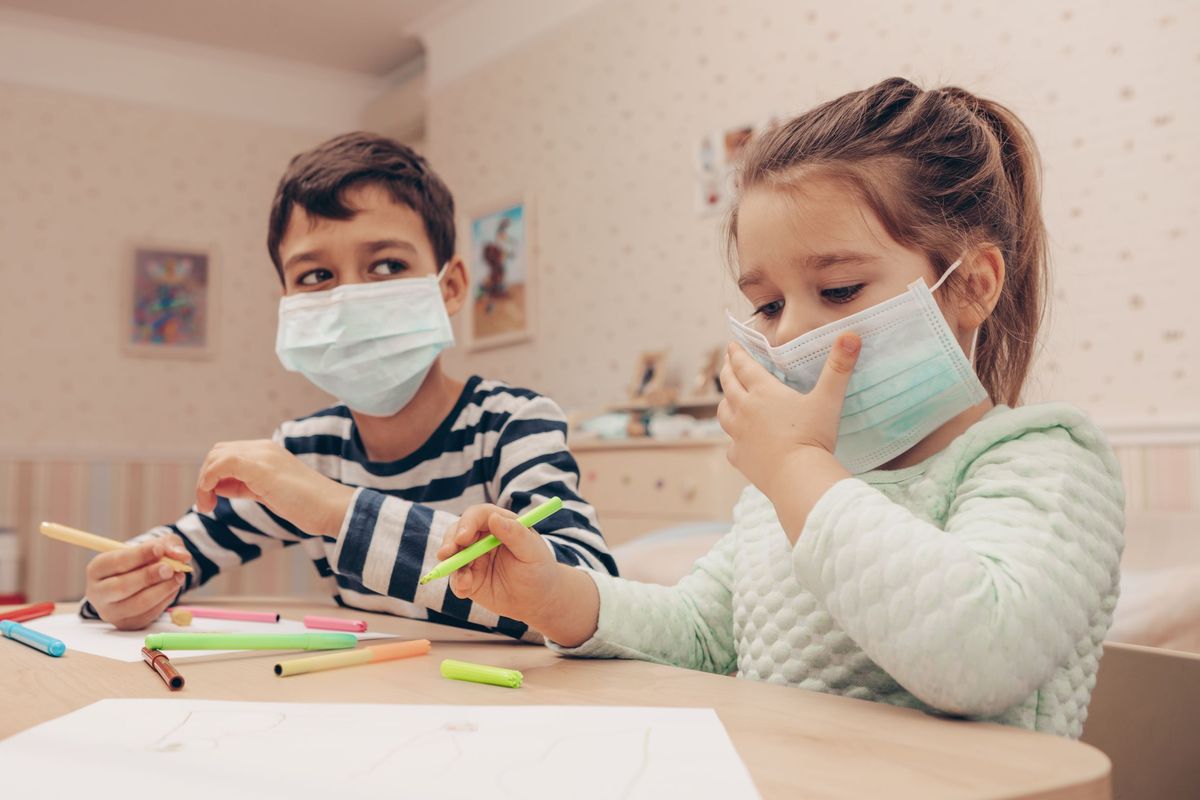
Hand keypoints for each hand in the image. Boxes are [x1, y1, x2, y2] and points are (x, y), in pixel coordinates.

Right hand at [84, 536, 190, 629]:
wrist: (141, 580)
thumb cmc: (144, 560)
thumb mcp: (156, 545)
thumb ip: (169, 546)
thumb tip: (182, 556)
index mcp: (97, 569)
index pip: (116, 562)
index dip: (139, 555)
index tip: (159, 549)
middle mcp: (97, 592)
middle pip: (122, 587)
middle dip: (148, 576)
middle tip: (170, 568)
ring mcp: (111, 611)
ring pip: (138, 603)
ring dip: (162, 589)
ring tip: (178, 577)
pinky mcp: (127, 624)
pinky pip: (149, 614)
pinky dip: (165, 600)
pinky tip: (172, 588)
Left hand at [195, 440, 354, 535]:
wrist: (331, 508)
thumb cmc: (307, 506)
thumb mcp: (271, 493)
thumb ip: (248, 486)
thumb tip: (220, 487)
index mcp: (268, 452)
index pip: (228, 454)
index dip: (214, 475)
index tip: (214, 500)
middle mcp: (264, 448)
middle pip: (218, 451)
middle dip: (206, 476)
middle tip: (208, 504)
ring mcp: (262, 455)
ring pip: (216, 456)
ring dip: (204, 481)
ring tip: (207, 506)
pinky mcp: (260, 467)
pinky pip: (222, 465)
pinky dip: (208, 481)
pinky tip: (211, 500)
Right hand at [435, 504, 598, 644]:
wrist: (538, 599)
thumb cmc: (539, 569)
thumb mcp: (533, 552)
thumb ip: (515, 534)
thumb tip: (494, 517)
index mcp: (500, 524)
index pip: (478, 515)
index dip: (467, 523)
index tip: (463, 537)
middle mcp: (482, 538)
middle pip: (457, 531)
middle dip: (450, 541)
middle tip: (447, 553)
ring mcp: (473, 558)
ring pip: (452, 554)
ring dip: (451, 564)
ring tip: (463, 580)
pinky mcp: (469, 578)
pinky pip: (456, 579)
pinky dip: (457, 584)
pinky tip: (465, 591)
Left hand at [718, 334, 859, 497]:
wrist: (797, 478)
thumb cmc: (813, 437)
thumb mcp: (828, 399)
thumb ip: (839, 367)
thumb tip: (851, 335)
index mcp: (763, 392)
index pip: (744, 366)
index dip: (736, 353)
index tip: (731, 345)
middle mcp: (745, 410)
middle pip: (729, 385)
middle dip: (727, 371)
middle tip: (727, 364)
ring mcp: (739, 435)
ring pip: (723, 412)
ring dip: (725, 401)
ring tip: (728, 397)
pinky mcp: (740, 458)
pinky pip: (731, 445)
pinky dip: (733, 439)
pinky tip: (738, 441)